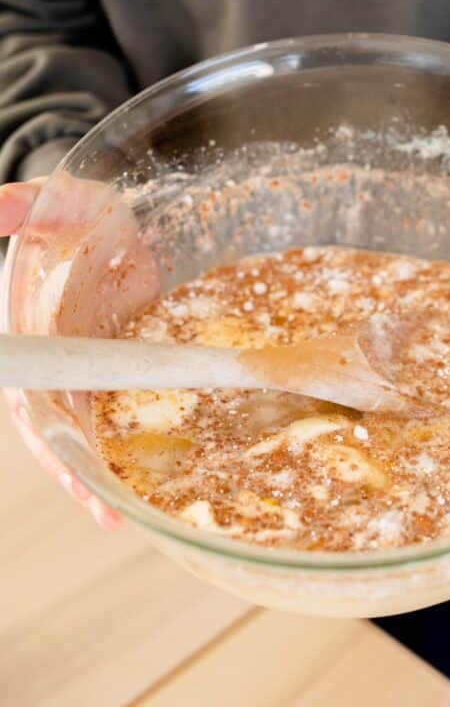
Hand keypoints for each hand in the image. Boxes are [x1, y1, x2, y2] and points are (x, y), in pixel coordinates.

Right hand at [1, 174, 158, 528]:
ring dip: (107, 470)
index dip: (45, 433)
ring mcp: (93, 368)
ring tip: (125, 512)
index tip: (61, 462)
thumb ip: (23, 206)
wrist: (124, 222)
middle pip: (60, 428)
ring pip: (94, 430)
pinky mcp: (128, 368)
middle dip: (76, 471)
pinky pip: (131, 410)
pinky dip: (140, 441)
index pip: (30, 394)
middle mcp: (60, 360)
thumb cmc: (82, 213)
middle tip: (103, 511)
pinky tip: (158, 475)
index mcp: (33, 334)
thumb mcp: (58, 204)